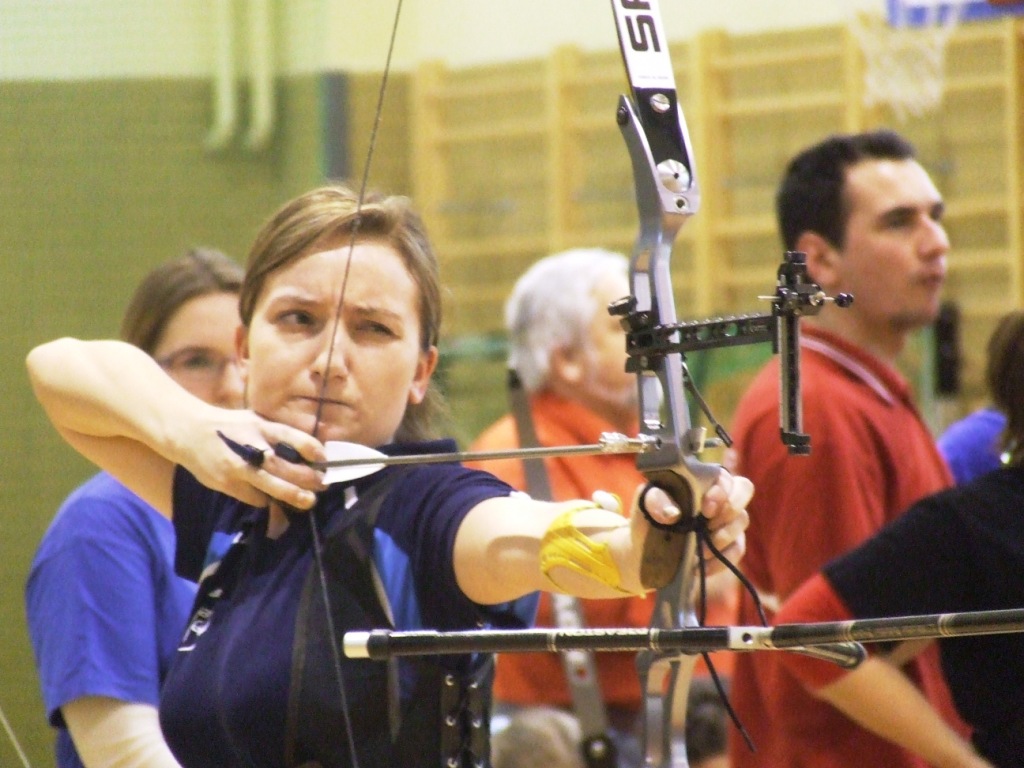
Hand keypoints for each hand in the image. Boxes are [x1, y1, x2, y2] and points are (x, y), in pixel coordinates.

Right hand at [178, 408, 326, 509]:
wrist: (188, 433)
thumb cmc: (228, 426)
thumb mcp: (253, 419)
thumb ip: (276, 433)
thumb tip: (307, 449)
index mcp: (258, 426)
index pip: (289, 435)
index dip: (310, 448)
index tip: (323, 458)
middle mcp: (248, 446)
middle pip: (282, 466)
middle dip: (306, 477)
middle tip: (321, 484)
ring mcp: (237, 467)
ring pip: (270, 486)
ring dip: (292, 495)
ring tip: (308, 501)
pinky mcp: (227, 484)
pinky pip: (253, 497)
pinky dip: (266, 499)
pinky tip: (275, 500)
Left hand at [628, 469, 752, 588]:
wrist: (645, 553)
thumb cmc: (648, 520)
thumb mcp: (645, 505)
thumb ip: (655, 500)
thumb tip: (672, 513)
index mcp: (700, 480)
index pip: (724, 476)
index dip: (721, 491)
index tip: (706, 509)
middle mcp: (718, 496)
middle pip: (744, 490)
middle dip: (729, 509)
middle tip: (708, 524)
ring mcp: (726, 520)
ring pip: (741, 521)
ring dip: (723, 536)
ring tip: (700, 549)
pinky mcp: (729, 545)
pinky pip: (737, 549)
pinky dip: (721, 560)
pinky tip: (702, 566)